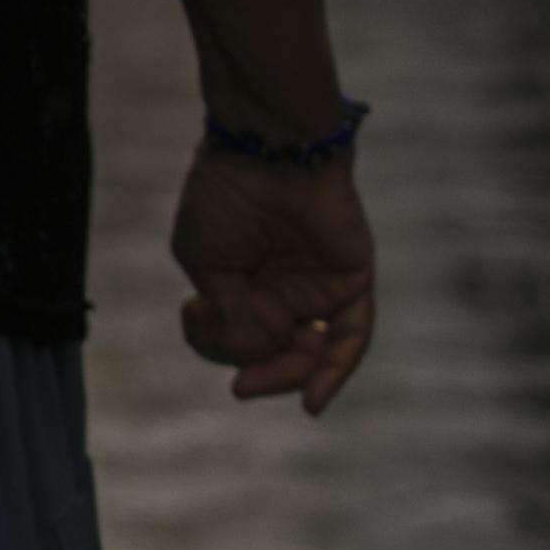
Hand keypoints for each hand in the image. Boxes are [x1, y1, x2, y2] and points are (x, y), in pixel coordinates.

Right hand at [171, 145, 373, 414]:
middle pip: (278, 353)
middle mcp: (284, 288)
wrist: (265, 149)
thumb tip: (246, 360)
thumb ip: (228, 316)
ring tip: (259, 382)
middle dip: (260, 372)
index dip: (219, 344)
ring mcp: (319, 286)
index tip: (197, 318)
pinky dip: (334, 371)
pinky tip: (312, 400)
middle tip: (242, 386)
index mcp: (245, 280)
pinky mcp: (352, 279)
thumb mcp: (207, 264)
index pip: (239, 336)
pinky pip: (350, 336)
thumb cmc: (225, 196)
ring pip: (311, 352)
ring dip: (288, 375)